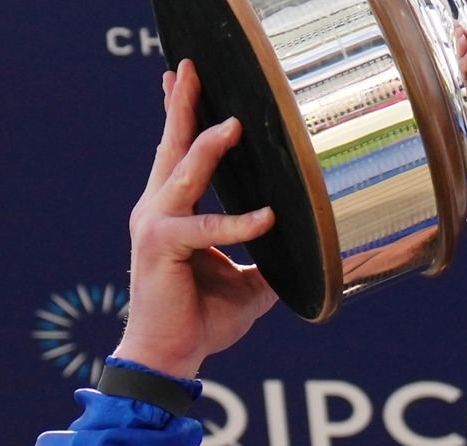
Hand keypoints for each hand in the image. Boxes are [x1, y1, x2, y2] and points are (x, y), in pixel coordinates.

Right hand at [117, 59, 279, 378]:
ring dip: (208, 146)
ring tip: (234, 125)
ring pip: (184, 174)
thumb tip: (311, 254)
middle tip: (190, 68)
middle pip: (171, 147)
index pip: (179, 155)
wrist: (169, 355)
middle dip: (182, 105)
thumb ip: (270, 261)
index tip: (184, 81)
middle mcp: (158, 210)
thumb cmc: (200, 319)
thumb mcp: (248, 286)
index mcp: (173, 212)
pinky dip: (238, 223)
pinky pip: (205, 228)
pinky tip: (267, 218)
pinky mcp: (162, 247)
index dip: (182, 116)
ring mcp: (155, 226)